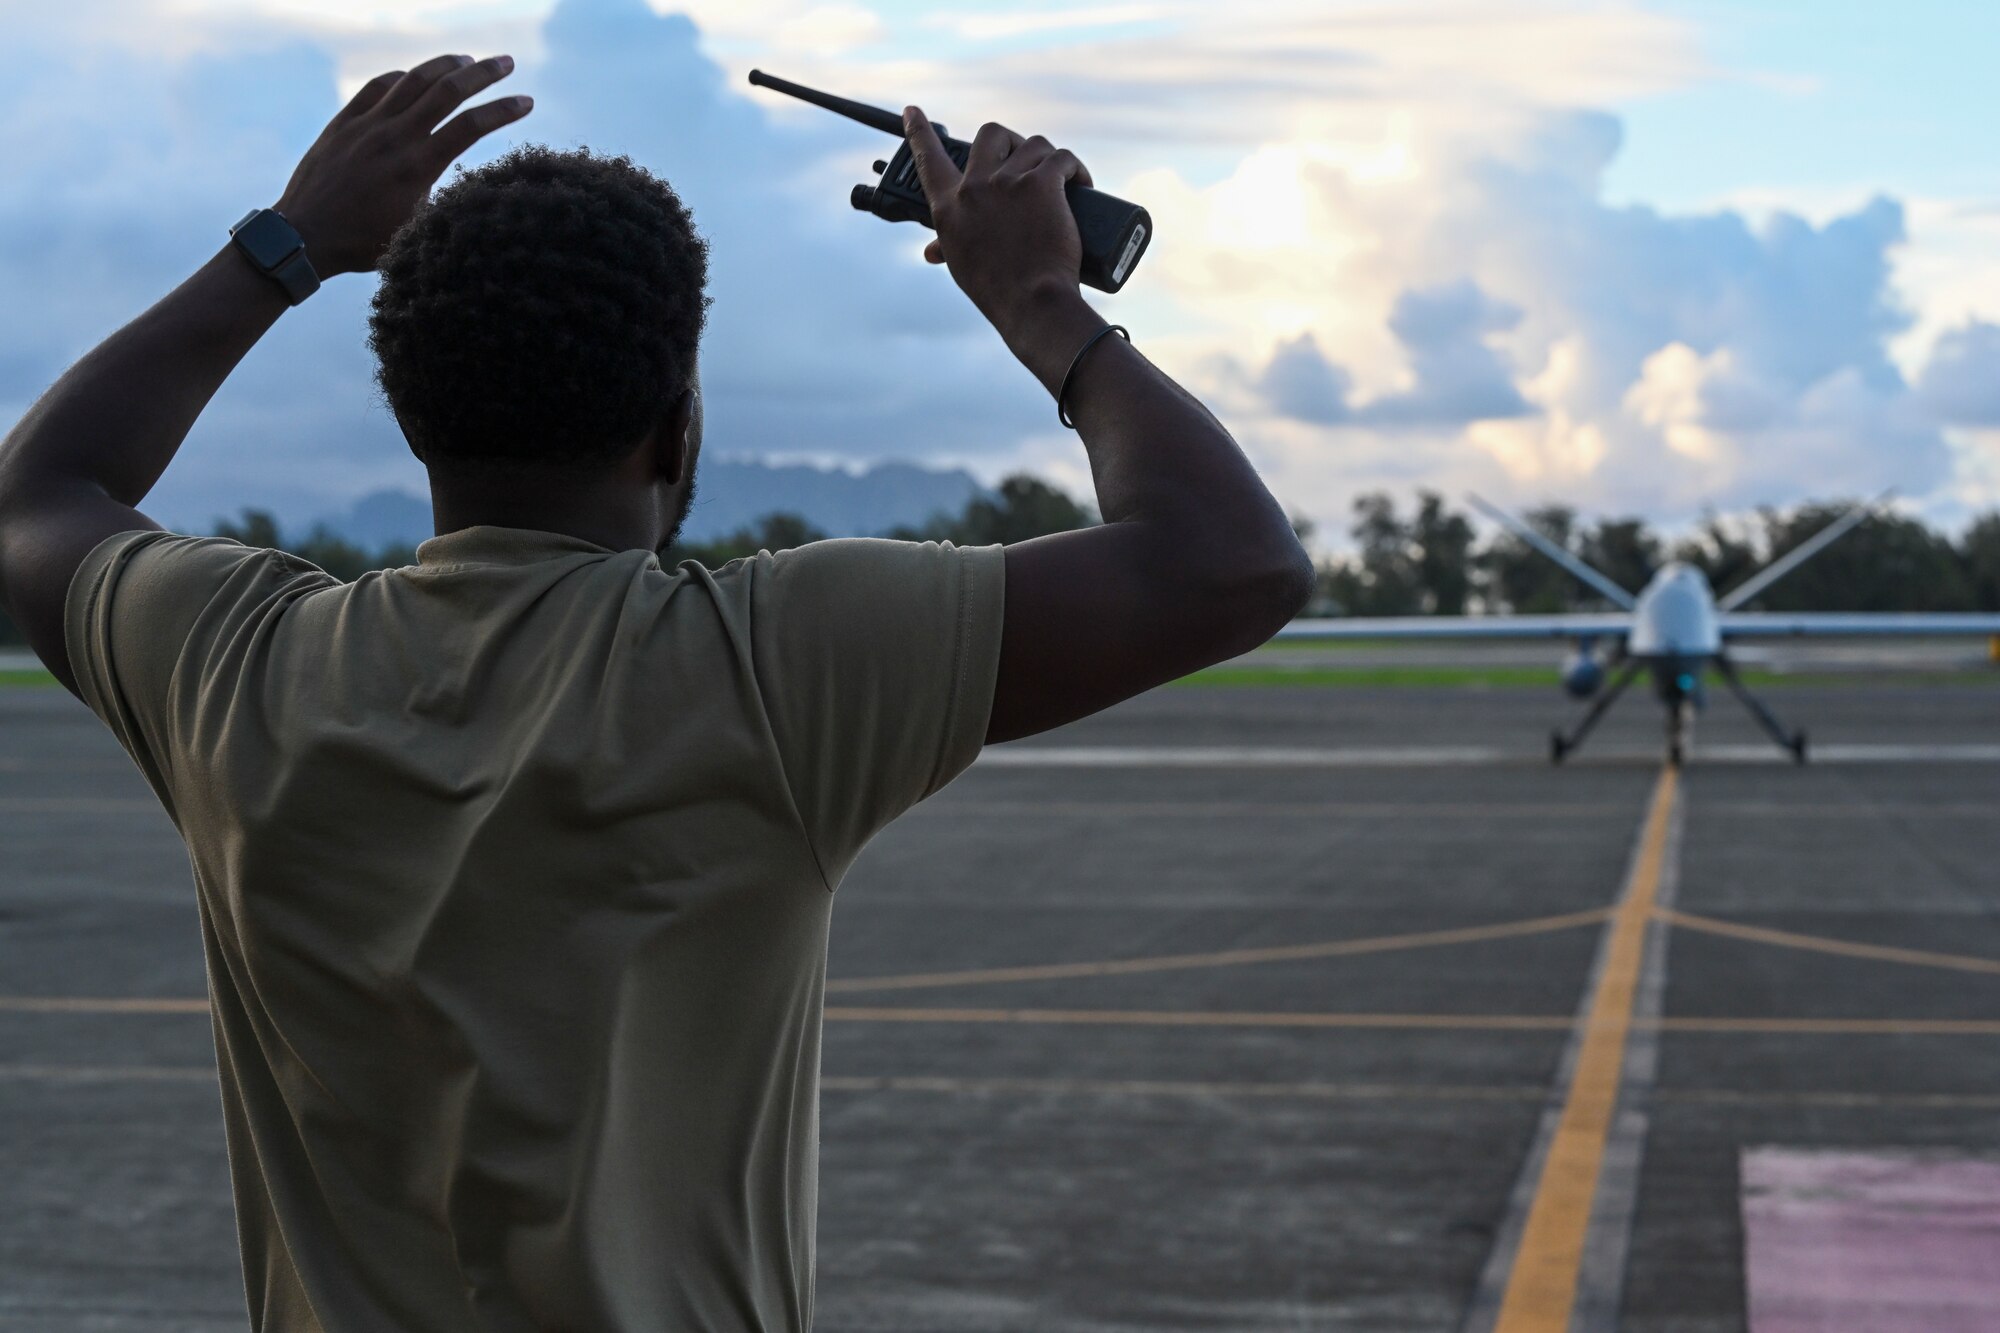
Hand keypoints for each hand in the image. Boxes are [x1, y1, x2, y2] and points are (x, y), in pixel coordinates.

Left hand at [273, 53, 533, 276]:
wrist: (305, 236)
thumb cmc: (363, 243)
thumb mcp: (415, 229)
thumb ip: (441, 201)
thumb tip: (470, 193)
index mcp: (418, 167)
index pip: (472, 126)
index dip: (503, 110)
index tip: (527, 101)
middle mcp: (395, 138)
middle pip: (448, 90)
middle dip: (484, 72)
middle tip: (507, 62)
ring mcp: (367, 125)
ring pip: (413, 79)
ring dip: (446, 65)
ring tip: (467, 59)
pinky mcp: (344, 122)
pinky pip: (377, 87)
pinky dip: (402, 78)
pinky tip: (414, 77)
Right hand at [903, 108, 1093, 336]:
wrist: (1032, 304)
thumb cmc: (997, 291)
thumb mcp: (962, 265)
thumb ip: (947, 245)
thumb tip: (930, 251)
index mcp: (948, 207)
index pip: (927, 159)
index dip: (918, 131)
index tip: (912, 111)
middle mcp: (974, 188)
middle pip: (990, 134)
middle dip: (1011, 141)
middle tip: (1025, 161)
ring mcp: (1008, 183)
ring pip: (1033, 144)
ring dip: (1048, 159)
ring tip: (1061, 183)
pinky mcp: (1042, 184)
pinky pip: (1062, 158)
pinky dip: (1076, 169)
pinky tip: (1081, 185)